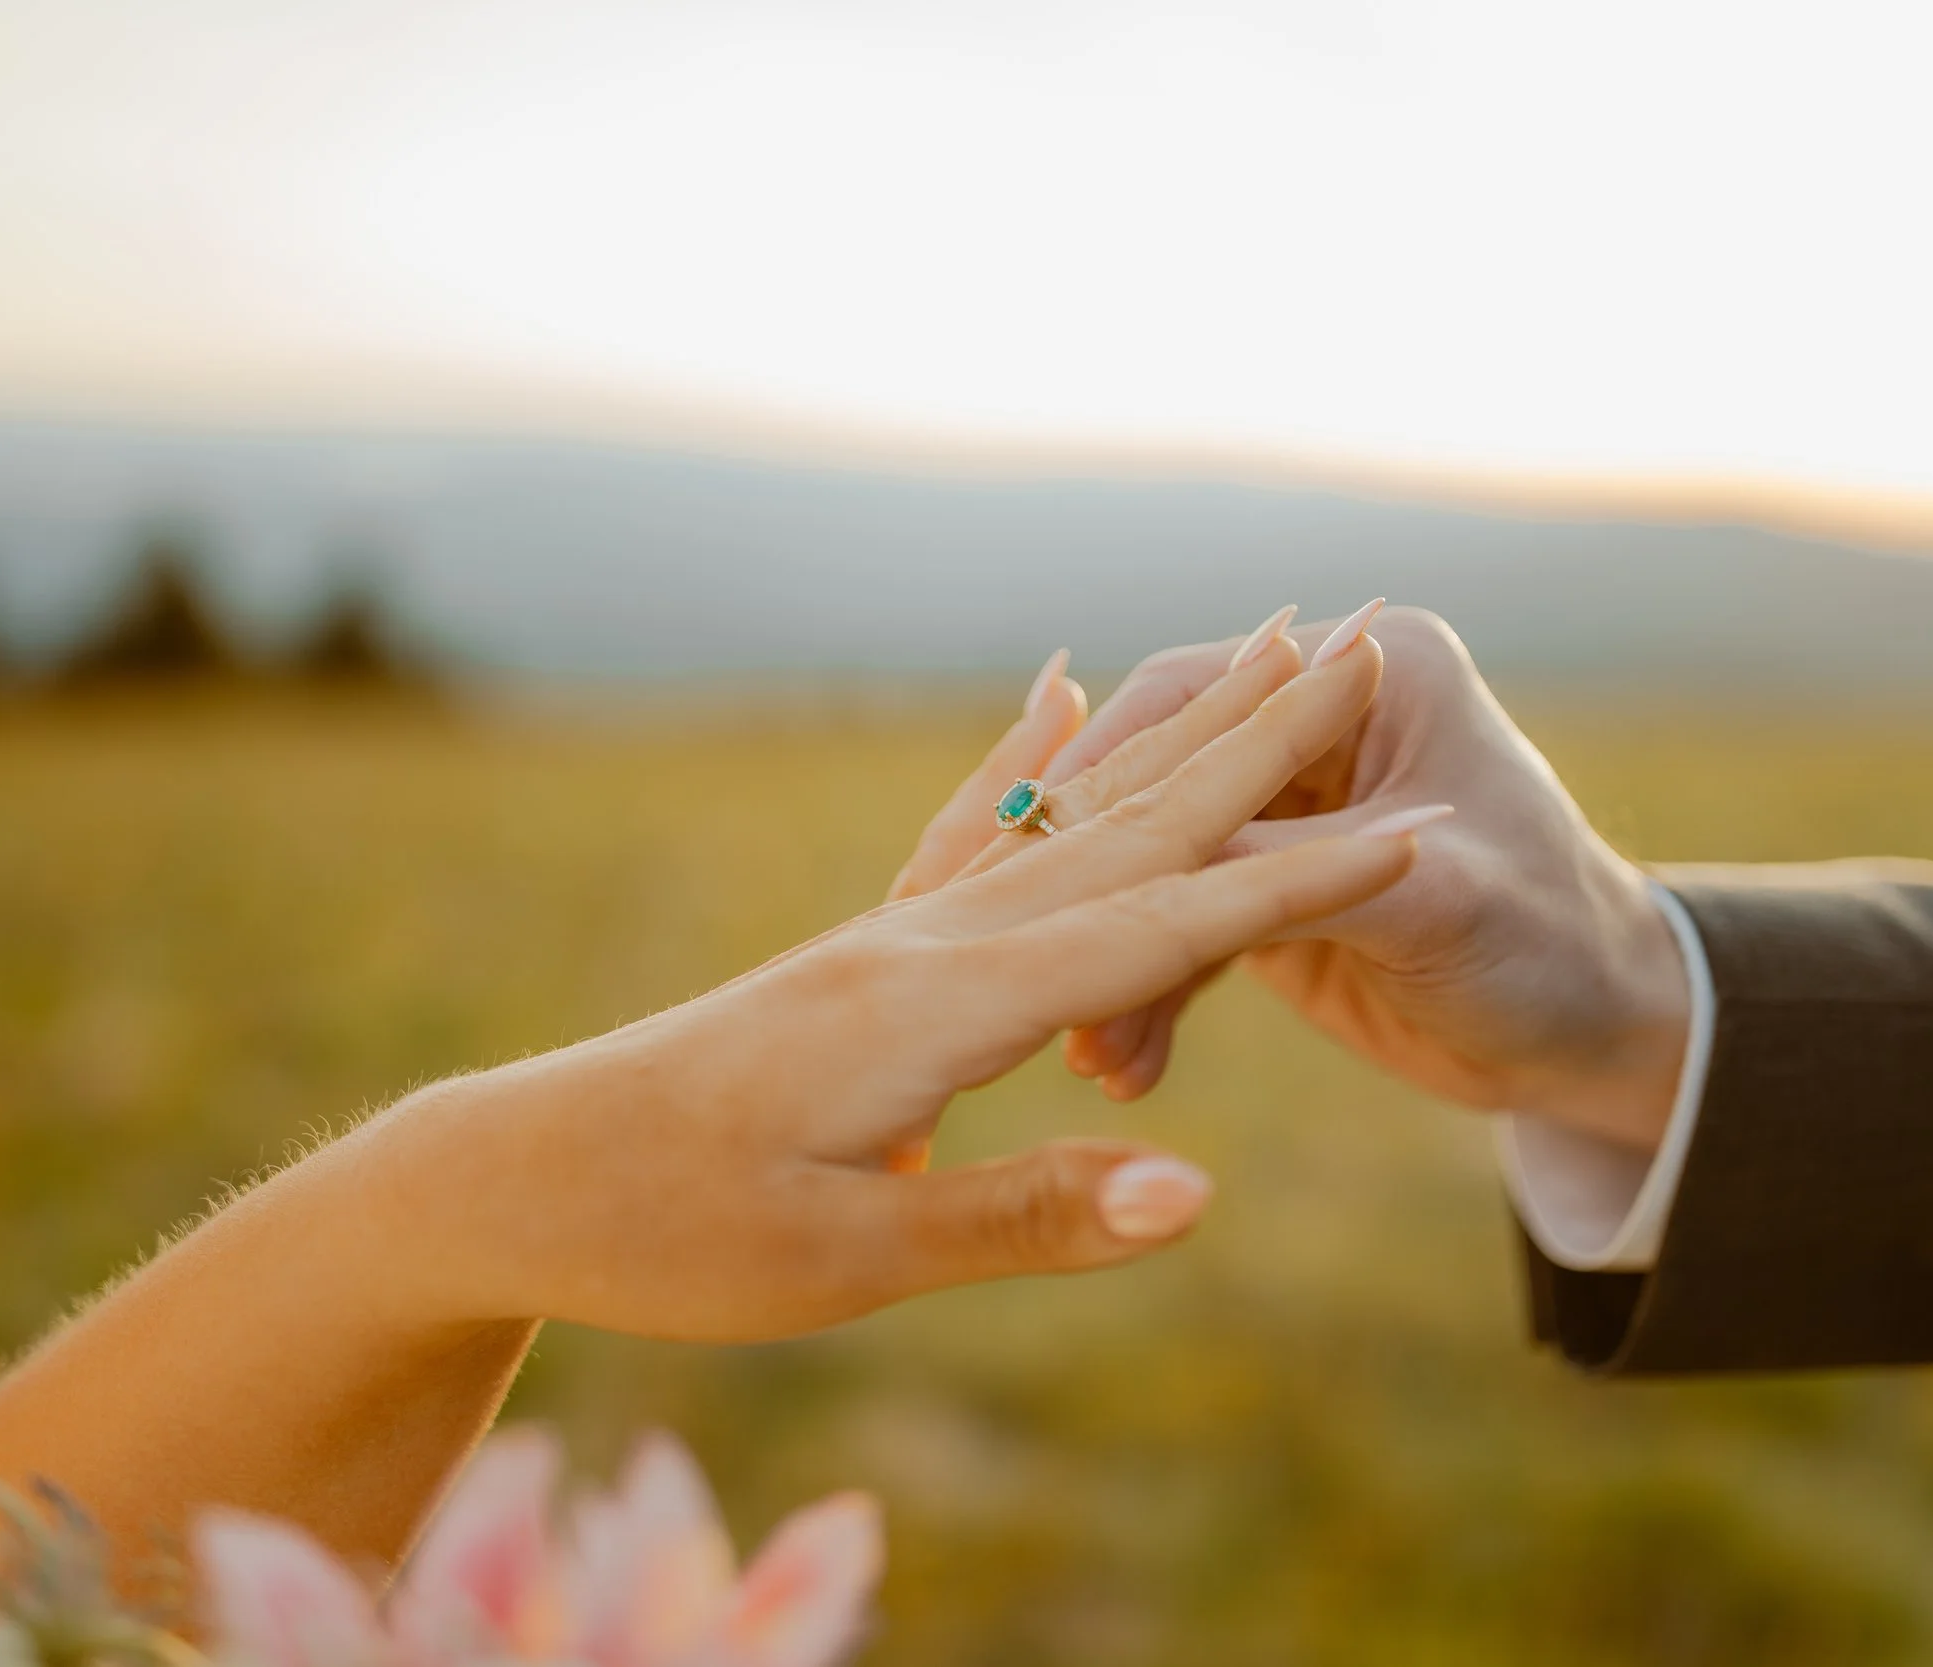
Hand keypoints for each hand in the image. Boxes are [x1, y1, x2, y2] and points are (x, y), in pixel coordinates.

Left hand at [346, 624, 1416, 1341]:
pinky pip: (982, 826)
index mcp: (940, 1009)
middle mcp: (930, 941)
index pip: (1157, 932)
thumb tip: (1196, 1189)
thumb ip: (1022, 1216)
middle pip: (1130, 823)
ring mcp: (897, 932)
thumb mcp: (844, 1259)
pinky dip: (1041, 752)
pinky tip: (1060, 689)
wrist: (514, 1172)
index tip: (1417, 832)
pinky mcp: (868, 949)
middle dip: (1259, 739)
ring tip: (1261, 648)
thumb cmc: (670, 1233)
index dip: (1293, 887)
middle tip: (1361, 637)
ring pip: (1072, 810)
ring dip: (1181, 729)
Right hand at [1048, 603, 1689, 1153]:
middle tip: (1043, 968)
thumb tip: (1130, 864)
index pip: (1197, 695)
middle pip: (1156, 786)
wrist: (1602, 1038)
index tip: (1029, 849)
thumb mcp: (1421, 897)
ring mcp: (1286, 814)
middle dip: (1099, 888)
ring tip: (1090, 1056)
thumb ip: (1279, 868)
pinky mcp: (1267, 893)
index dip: (1107, 768)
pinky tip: (1121, 1065)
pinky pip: (1175, 930)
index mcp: (1370, 676)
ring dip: (1116, 958)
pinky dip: (1146, 995)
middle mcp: (1317, 727)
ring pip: (1155, 870)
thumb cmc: (1550, 939)